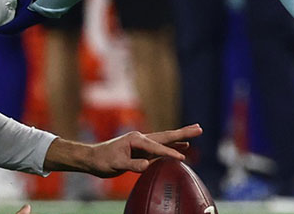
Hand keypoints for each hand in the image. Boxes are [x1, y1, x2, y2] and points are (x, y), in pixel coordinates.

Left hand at [48, 125, 202, 176]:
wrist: (93, 158)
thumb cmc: (103, 160)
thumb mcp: (116, 164)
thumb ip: (132, 164)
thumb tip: (146, 165)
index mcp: (136, 139)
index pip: (157, 147)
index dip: (170, 152)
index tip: (182, 157)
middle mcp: (141, 138)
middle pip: (166, 135)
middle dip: (183, 132)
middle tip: (200, 128)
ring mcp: (143, 143)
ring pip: (166, 139)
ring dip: (180, 136)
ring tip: (196, 132)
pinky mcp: (142, 150)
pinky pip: (161, 147)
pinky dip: (173, 145)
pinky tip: (181, 146)